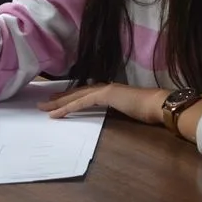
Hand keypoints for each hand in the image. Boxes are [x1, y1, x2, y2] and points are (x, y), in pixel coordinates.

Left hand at [38, 83, 168, 123]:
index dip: (72, 97)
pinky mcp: (105, 95)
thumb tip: (115, 112)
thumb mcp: (129, 109)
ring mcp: (105, 89)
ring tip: (43, 107)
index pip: (87, 93)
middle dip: (60, 98)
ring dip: (58, 102)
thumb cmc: (149, 109)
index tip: (59, 101)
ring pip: (76, 96)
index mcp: (112, 91)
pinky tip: (56, 114)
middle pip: (78, 92)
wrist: (158, 104)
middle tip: (44, 103)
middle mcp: (106, 87)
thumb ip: (119, 108)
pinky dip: (67, 108)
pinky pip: (81, 102)